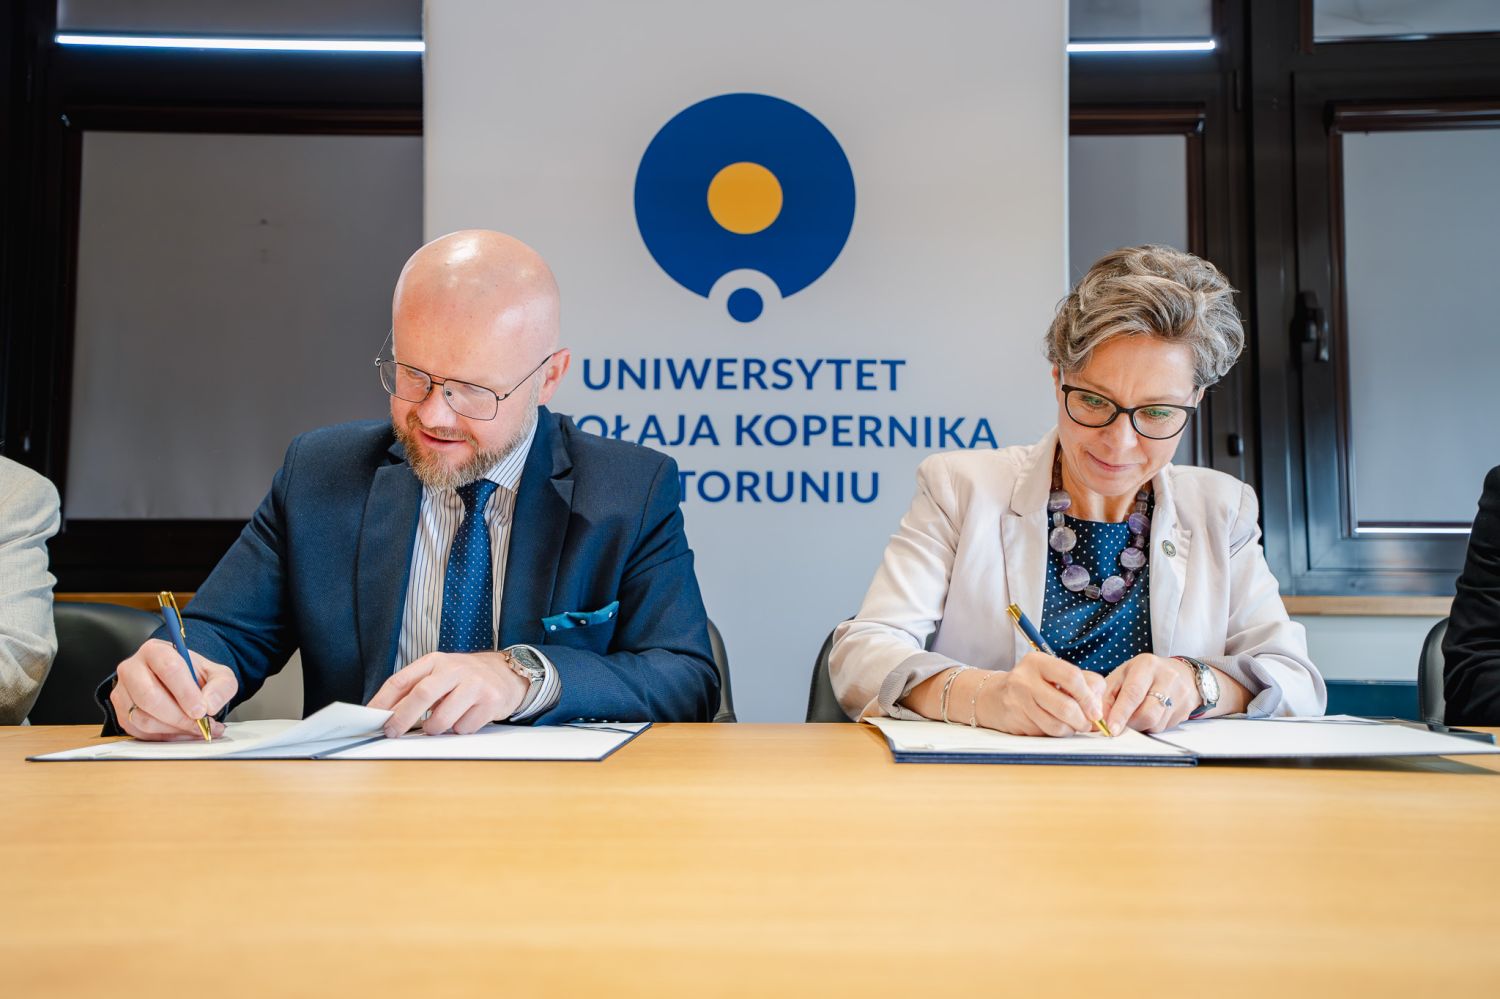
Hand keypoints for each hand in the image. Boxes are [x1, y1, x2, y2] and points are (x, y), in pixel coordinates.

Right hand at [110, 639, 235, 740]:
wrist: (180, 684)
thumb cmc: (195, 676)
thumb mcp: (218, 675)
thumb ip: (221, 686)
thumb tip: (210, 705)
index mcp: (155, 651)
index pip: (168, 669)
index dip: (186, 692)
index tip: (202, 710)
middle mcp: (132, 669)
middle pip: (149, 697)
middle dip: (178, 716)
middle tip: (200, 724)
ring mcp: (123, 693)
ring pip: (142, 717)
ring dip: (173, 729)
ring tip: (196, 729)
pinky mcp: (121, 714)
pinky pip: (139, 731)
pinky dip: (164, 737)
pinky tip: (182, 733)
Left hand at [368, 651, 528, 737]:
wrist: (507, 673)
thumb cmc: (465, 678)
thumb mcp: (439, 675)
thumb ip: (415, 690)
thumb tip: (386, 715)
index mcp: (436, 661)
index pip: (402, 679)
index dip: (383, 700)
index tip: (371, 717)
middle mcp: (455, 669)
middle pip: (421, 695)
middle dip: (402, 718)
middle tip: (393, 732)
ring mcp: (475, 684)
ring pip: (443, 718)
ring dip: (434, 729)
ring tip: (438, 724)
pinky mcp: (491, 701)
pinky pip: (464, 728)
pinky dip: (459, 730)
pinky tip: (465, 718)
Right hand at [978, 653, 1106, 736]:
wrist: (994, 696)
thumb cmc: (1034, 685)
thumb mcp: (1055, 674)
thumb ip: (1083, 684)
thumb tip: (1100, 711)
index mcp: (1039, 661)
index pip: (1072, 677)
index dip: (1088, 698)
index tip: (1096, 713)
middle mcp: (1024, 678)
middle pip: (1065, 706)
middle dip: (1082, 721)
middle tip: (1088, 724)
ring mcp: (1017, 700)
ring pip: (1056, 725)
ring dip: (1070, 730)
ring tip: (1071, 725)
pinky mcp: (1014, 719)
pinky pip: (1044, 733)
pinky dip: (1054, 734)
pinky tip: (1052, 725)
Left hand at [1103, 654, 1199, 734]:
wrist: (1181, 673)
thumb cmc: (1144, 675)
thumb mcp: (1123, 675)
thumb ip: (1107, 694)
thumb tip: (1099, 717)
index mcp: (1147, 665)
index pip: (1133, 693)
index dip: (1121, 713)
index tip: (1111, 729)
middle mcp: (1167, 678)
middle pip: (1147, 713)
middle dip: (1131, 724)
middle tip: (1122, 724)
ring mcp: (1181, 694)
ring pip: (1156, 723)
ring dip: (1141, 726)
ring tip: (1138, 713)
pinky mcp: (1187, 709)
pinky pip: (1165, 727)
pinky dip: (1153, 725)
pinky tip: (1152, 713)